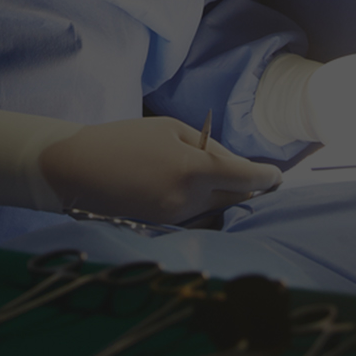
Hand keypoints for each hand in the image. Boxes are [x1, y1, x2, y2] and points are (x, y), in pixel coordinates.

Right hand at [39, 116, 280, 223]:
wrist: (78, 168)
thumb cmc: (123, 139)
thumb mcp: (167, 128)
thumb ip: (205, 145)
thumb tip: (231, 164)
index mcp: (192, 168)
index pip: (244, 178)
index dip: (266, 178)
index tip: (278, 176)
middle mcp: (189, 199)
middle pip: (234, 197)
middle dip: (248, 187)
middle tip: (259, 178)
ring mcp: (176, 218)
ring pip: (215, 207)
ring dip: (222, 192)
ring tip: (215, 174)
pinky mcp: (163, 227)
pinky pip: (195, 214)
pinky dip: (201, 201)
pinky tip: (190, 187)